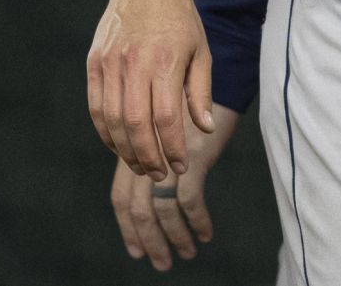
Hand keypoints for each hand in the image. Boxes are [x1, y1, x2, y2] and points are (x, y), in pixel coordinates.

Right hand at [86, 0, 215, 180]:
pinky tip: (120, 146)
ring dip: (125, 150)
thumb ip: (200, 93)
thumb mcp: (202, 52)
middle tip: (160, 175)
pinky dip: (106, 132)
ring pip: (111, 120)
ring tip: (142, 166)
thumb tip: (205, 129)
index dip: (172, 148)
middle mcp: (133, 64)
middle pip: (135, 125)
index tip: (180, 166)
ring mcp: (109, 64)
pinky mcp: (94, 64)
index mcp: (164, 61)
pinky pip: (96, 108)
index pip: (165, 118)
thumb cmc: (180, 21)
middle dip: (148, 157)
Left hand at [109, 102, 242, 269]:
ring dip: (173, 238)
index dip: (127, 228)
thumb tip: (154, 185)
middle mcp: (146, 158)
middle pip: (138, 210)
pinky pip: (189, 201)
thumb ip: (157, 153)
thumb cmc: (197, 102)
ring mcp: (167, 158)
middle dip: (149, 241)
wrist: (219, 77)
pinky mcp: (192, 158)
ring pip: (161, 210)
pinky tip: (205, 233)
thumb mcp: (170, 129)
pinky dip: (196, 221)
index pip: (121, 198)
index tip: (136, 249)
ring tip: (187, 254)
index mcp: (135, 152)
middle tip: (160, 263)